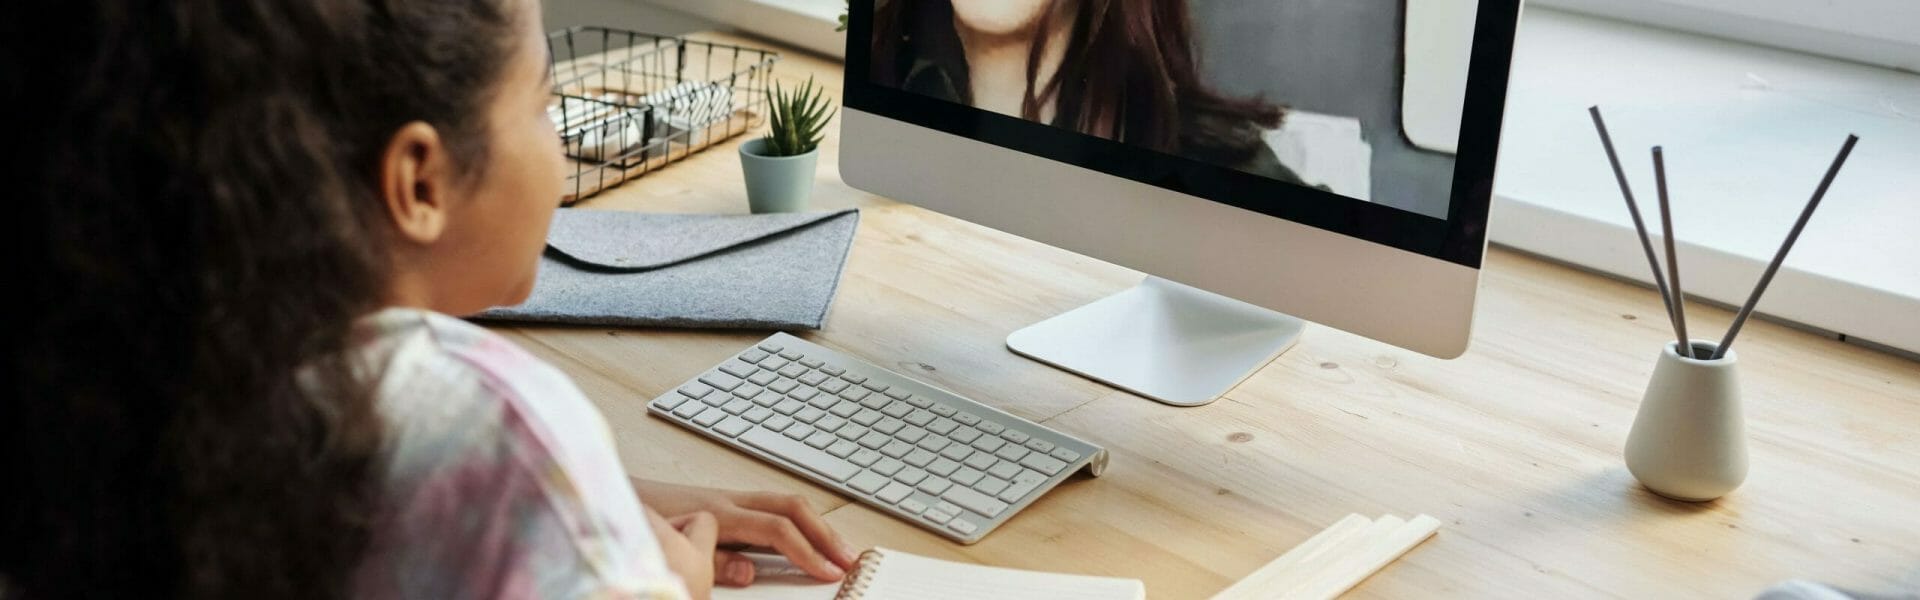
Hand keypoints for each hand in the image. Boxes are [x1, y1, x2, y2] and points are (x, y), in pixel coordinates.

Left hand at [633, 479, 859, 585]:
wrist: (619, 498)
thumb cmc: (642, 523)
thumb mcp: (674, 552)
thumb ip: (713, 562)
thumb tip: (749, 572)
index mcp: (719, 512)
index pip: (778, 529)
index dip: (807, 551)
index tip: (828, 572)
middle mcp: (730, 499)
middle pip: (794, 507)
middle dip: (827, 534)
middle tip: (850, 560)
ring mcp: (731, 497)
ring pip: (788, 502)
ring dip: (818, 525)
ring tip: (839, 549)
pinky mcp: (728, 501)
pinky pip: (774, 506)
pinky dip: (799, 520)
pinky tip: (809, 536)